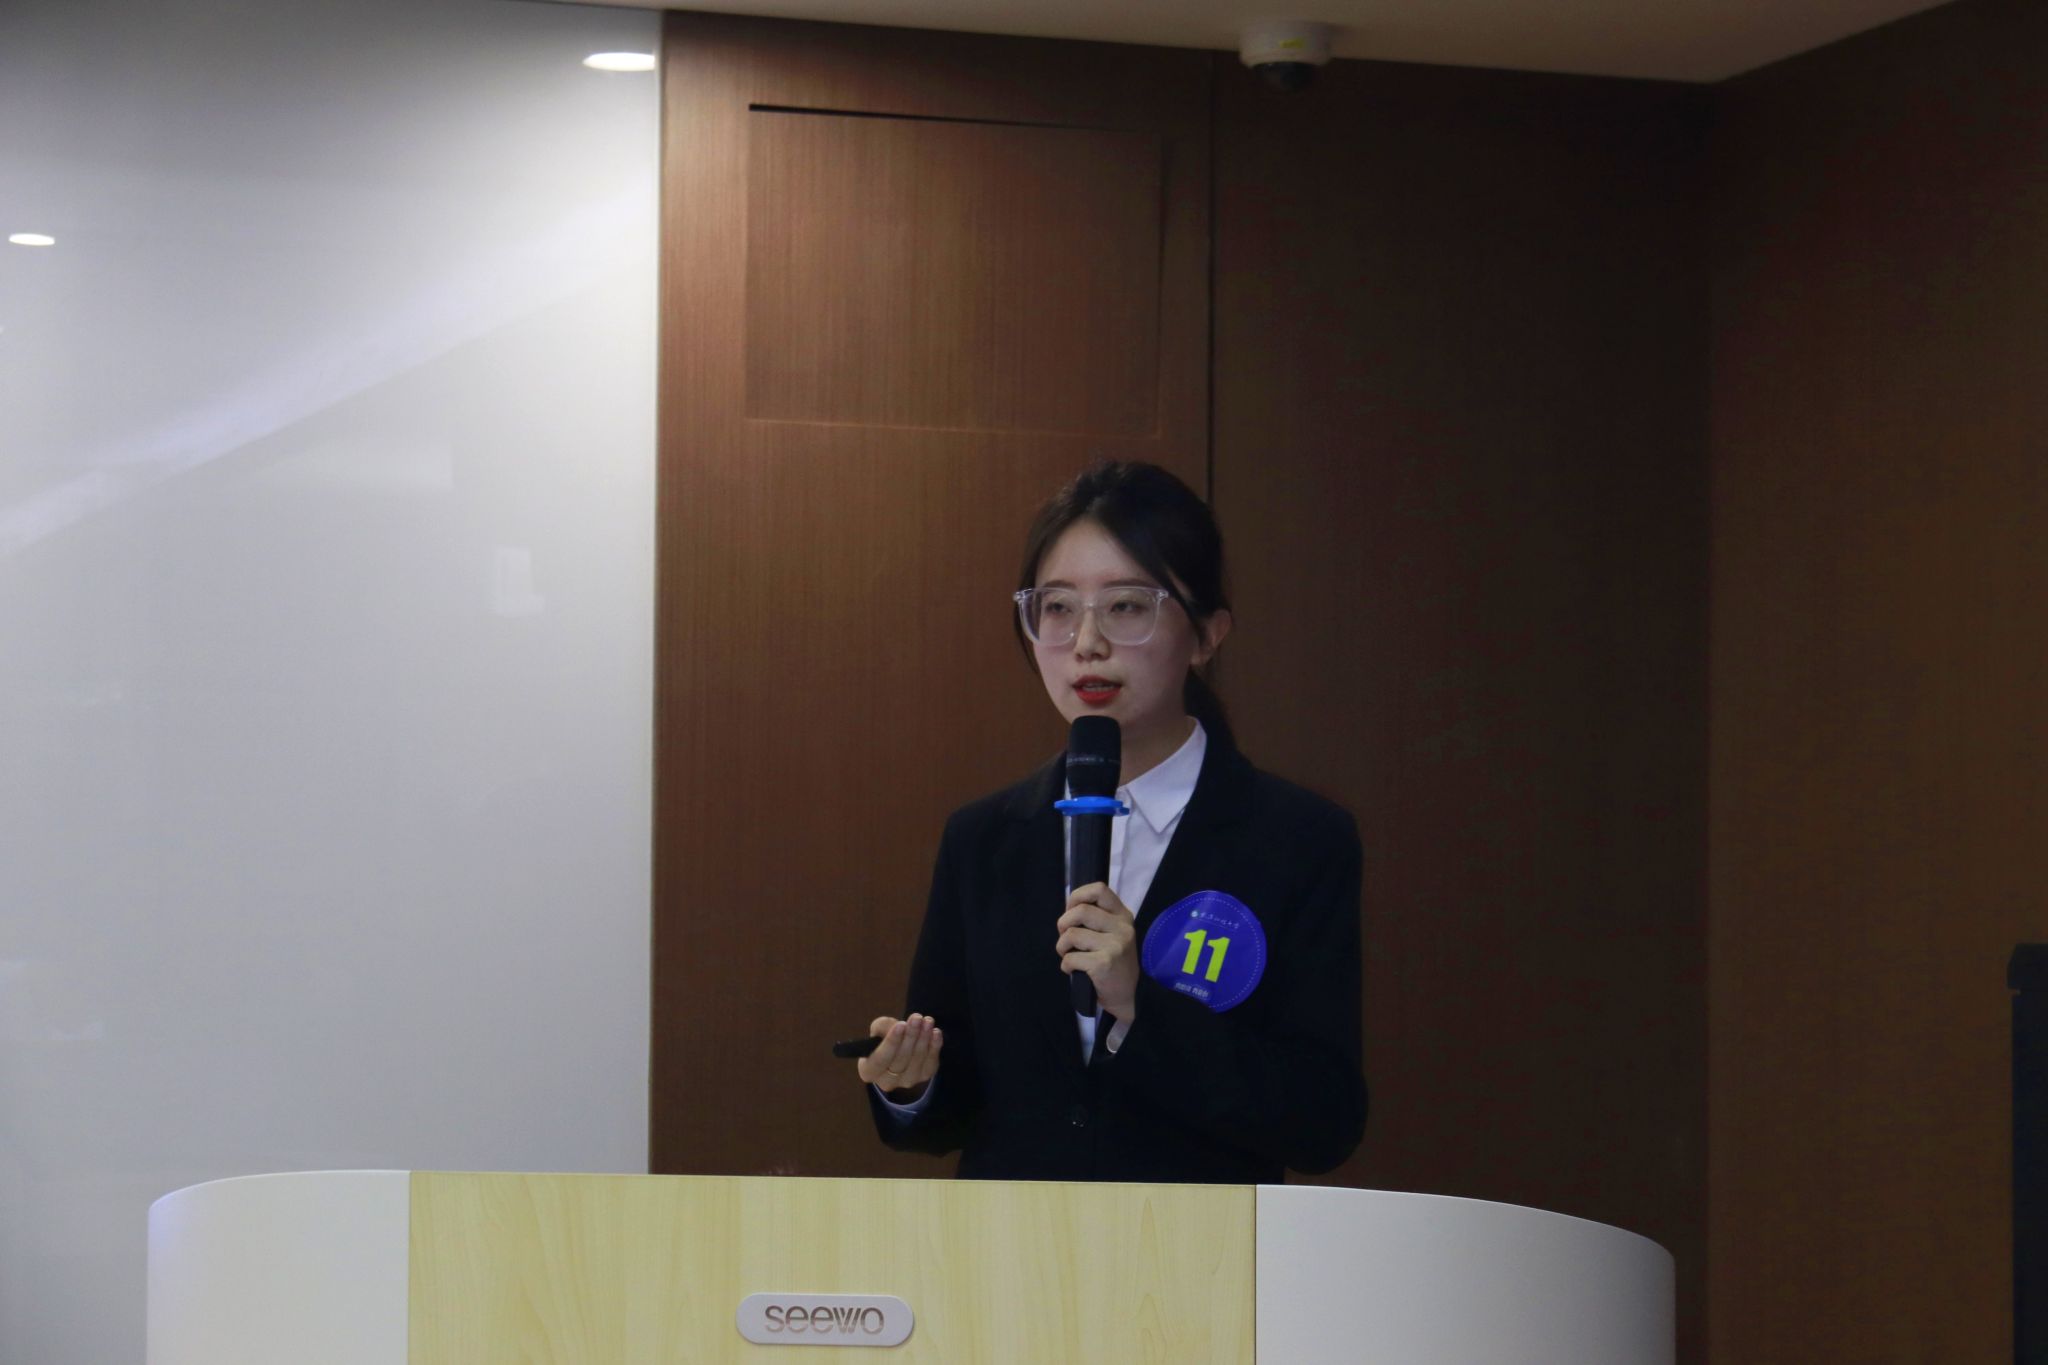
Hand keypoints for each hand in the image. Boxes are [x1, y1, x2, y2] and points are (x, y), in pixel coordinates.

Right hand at [856, 1013, 941, 1099]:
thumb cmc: (885, 1037)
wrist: (900, 1046)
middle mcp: (886, 1081)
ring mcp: (906, 1081)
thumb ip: (883, 1027)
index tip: (901, 1024)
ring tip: (927, 1021)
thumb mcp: (878, 1029)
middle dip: (910, 1036)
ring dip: (924, 1039)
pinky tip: (936, 1033)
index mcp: (869, 1071)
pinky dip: (934, 1047)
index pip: (879, 1060)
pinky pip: (930, 1064)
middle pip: (900, 1060)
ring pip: (916, 1061)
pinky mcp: (923, 1077)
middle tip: (917, 1018)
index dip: (891, 1042)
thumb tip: (899, 1026)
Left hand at [1056, 882, 1138, 1021]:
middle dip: (1063, 924)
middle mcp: (1122, 927)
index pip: (1099, 889)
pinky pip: (1070, 958)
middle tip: (1065, 939)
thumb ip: (1096, 919)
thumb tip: (1069, 909)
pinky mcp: (1104, 963)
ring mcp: (1115, 945)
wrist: (1128, 996)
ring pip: (1072, 934)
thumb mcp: (1113, 935)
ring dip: (1062, 947)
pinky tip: (1074, 970)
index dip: (1078, 896)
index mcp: (1123, 916)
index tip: (1071, 911)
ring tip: (1069, 955)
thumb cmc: (1115, 963)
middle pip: (1081, 911)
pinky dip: (1066, 965)